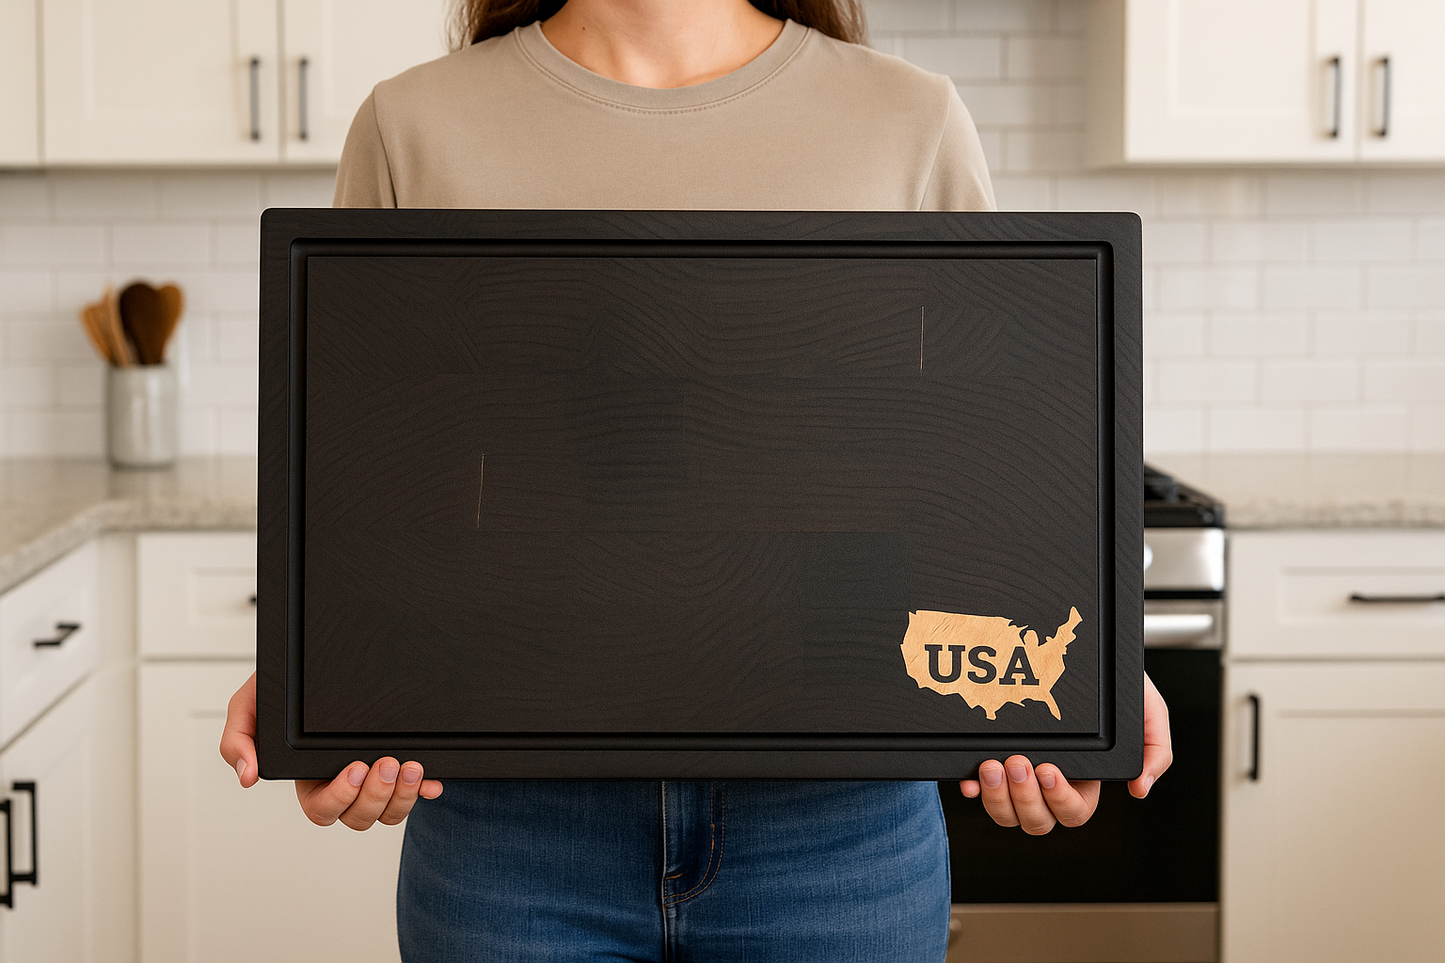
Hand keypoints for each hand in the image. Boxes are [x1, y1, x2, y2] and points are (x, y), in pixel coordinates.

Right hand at [218, 671, 442, 829]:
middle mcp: (341, 783)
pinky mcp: (398, 764)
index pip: (323, 808)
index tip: (355, 767)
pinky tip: (434, 780)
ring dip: (404, 796)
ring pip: (388, 810)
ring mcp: (372, 776)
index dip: (341, 798)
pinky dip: (426, 790)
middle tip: (387, 763)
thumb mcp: (249, 706)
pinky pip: (415, 790)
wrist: (313, 656)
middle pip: (359, 816)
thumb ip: (238, 740)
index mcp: (307, 778)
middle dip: (376, 796)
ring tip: (413, 766)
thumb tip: (247, 776)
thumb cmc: (280, 689)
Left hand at [958, 671, 1171, 833]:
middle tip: (1018, 763)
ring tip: (993, 766)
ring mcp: (1019, 774)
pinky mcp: (993, 758)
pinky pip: (979, 789)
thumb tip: (1141, 789)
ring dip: (997, 798)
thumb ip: (1156, 749)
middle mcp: (1050, 784)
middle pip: (1037, 820)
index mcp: (1086, 781)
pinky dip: (973, 790)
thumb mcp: (1148, 711)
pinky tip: (970, 781)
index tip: (1050, 770)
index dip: (1060, 801)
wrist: (1080, 648)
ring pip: (1007, 813)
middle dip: (1025, 798)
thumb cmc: (1118, 686)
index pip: (1073, 812)